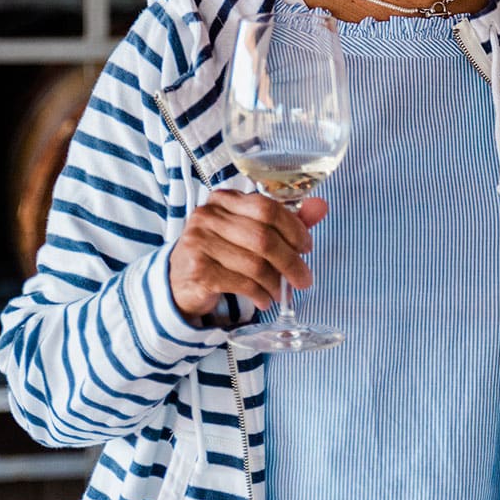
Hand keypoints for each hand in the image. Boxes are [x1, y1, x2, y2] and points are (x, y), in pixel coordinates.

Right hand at [168, 190, 327, 324]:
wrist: (178, 282)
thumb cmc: (221, 253)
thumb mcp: (250, 232)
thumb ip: (285, 220)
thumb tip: (321, 206)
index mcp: (223, 199)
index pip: (267, 207)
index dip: (294, 228)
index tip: (307, 247)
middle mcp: (207, 216)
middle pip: (263, 237)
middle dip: (290, 261)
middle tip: (304, 279)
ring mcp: (199, 242)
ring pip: (254, 263)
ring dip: (275, 282)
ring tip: (282, 293)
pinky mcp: (197, 270)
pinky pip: (240, 283)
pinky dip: (259, 294)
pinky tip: (264, 300)